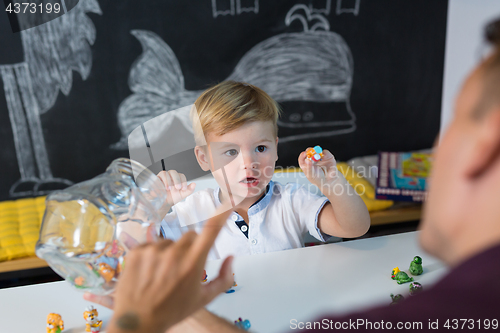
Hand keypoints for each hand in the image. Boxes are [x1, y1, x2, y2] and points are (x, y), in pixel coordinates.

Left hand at [106, 208, 233, 332]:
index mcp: (193, 264)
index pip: (211, 230)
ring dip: (169, 252)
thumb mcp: (204, 299)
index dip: (222, 213)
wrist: (138, 321)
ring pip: (169, 241)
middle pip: (190, 236)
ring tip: (162, 274)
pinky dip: (152, 255)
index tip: (229, 200)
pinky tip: (150, 272)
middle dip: (190, 247)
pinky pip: (151, 244)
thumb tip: (230, 258)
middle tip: (183, 267)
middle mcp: (174, 254)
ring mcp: (153, 251)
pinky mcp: (136, 251)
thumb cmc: (171, 311)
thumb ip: (224, 278)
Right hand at [157, 170, 195, 215]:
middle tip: (177, 188)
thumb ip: (189, 190)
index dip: (183, 182)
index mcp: (178, 178)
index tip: (183, 189)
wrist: (164, 203)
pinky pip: (157, 177)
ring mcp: (162, 177)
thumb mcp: (182, 195)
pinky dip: (160, 182)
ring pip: (165, 173)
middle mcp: (170, 176)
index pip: (181, 175)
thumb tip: (194, 184)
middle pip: (173, 172)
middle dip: (176, 180)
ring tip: (169, 189)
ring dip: (168, 181)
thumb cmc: (173, 197)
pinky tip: (163, 189)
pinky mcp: (156, 179)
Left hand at [298, 148, 338, 189]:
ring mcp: (319, 157)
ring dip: (316, 151)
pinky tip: (324, 158)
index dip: (302, 155)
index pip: (302, 158)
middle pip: (309, 152)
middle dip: (309, 151)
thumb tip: (307, 160)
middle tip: (311, 152)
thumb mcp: (311, 175)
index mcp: (306, 164)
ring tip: (317, 156)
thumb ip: (309, 168)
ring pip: (316, 150)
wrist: (330, 181)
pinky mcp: (326, 156)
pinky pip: (325, 152)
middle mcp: (312, 159)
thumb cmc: (318, 179)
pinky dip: (324, 154)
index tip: (304, 154)